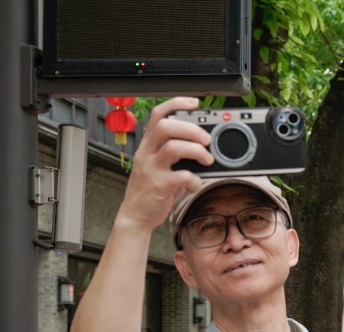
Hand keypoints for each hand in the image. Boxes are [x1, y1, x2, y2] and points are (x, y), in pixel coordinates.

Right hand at [118, 97, 213, 230]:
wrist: (136, 215)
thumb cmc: (152, 190)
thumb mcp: (161, 166)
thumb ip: (177, 155)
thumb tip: (204, 147)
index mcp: (148, 144)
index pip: (158, 114)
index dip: (177, 104)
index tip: (195, 103)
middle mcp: (147, 152)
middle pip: (166, 126)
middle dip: (191, 129)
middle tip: (206, 140)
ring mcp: (152, 168)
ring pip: (174, 147)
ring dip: (197, 151)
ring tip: (207, 160)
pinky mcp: (159, 185)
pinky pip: (181, 176)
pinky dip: (195, 179)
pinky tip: (195, 183)